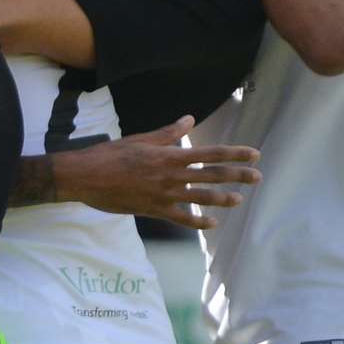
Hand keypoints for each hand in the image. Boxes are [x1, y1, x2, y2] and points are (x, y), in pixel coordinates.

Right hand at [55, 116, 260, 229]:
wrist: (86, 177)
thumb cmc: (110, 155)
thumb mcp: (140, 139)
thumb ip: (167, 133)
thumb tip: (189, 120)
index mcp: (169, 155)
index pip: (210, 153)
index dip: (235, 153)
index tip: (254, 154)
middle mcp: (171, 176)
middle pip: (213, 175)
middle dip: (238, 176)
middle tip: (258, 177)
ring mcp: (164, 195)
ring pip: (201, 199)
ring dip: (223, 199)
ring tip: (239, 200)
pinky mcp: (154, 210)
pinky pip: (181, 218)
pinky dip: (198, 222)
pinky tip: (212, 224)